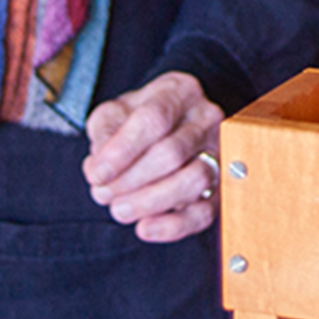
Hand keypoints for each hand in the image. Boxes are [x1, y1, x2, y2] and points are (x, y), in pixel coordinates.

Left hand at [83, 70, 223, 244]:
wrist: (172, 125)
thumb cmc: (139, 118)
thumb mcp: (114, 113)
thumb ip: (104, 134)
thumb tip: (99, 169)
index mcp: (179, 91)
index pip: (153, 119)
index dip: (122, 151)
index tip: (96, 174)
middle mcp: (206, 118)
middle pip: (172, 153)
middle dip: (131, 180)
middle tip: (103, 194)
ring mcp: (220, 152)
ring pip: (194, 181)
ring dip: (150, 202)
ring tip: (120, 209)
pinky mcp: (222, 186)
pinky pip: (205, 211)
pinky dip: (174, 226)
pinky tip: (145, 227)